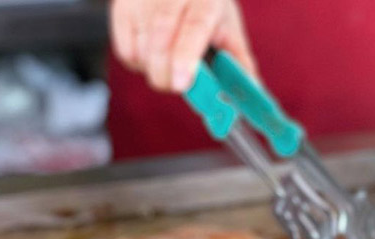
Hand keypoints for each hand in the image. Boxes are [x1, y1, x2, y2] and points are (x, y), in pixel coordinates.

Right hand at [110, 0, 256, 92]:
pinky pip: (125, 51)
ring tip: (170, 65)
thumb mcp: (229, 30)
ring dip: (155, 71)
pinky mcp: (122, 6)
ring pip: (141, 48)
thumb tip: (252, 94)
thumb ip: (240, 64)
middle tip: (178, 86)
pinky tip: (152, 56)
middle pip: (161, 38)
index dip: (186, 57)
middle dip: (167, 75)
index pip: (194, 26)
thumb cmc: (208, 9)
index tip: (182, 84)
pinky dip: (139, 65)